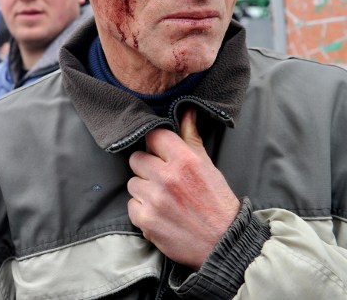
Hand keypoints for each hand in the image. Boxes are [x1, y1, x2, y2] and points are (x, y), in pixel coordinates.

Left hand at [127, 108, 239, 269]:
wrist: (224, 245)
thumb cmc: (217, 203)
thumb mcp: (207, 167)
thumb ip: (191, 138)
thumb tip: (187, 111)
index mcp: (185, 160)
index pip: (153, 136)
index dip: (155, 145)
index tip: (160, 154)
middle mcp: (167, 177)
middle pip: (136, 159)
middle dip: (147, 169)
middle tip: (164, 181)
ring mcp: (154, 199)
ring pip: (133, 183)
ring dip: (144, 191)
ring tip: (164, 200)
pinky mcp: (145, 220)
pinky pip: (131, 206)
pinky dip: (142, 211)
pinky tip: (160, 215)